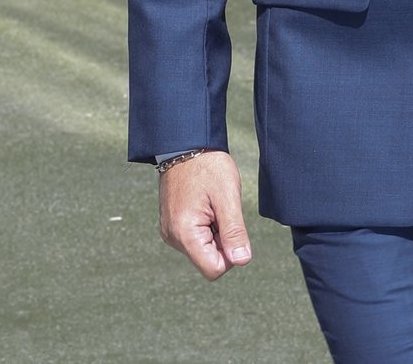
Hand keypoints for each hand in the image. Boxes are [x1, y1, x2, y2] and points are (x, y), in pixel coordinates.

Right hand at [158, 149, 251, 278]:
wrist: (186, 143)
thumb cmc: (208, 166)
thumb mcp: (227, 197)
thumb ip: (234, 232)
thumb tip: (242, 261)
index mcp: (185, 233)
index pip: (214, 269)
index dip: (230, 253)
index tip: (231, 225)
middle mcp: (172, 237)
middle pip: (208, 260)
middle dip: (221, 240)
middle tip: (221, 208)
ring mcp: (170, 232)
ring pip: (202, 249)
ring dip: (213, 232)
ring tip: (212, 203)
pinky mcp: (171, 225)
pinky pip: (194, 238)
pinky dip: (205, 225)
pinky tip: (205, 204)